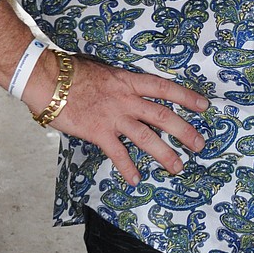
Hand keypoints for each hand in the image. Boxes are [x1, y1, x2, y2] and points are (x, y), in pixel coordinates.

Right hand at [28, 54, 208, 186]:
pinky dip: (127, 167)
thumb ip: (122, 85)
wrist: (49, 79)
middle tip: (200, 144)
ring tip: (178, 166)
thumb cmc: (73, 73)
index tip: (204, 105)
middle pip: (163, 115)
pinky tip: (136, 179)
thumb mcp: (106, 72)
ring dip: (165, 153)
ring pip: (147, 137)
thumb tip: (133, 94)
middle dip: (185, 131)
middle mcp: (127, 99)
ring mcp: (114, 116)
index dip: (186, 97)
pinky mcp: (98, 132)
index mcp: (129, 81)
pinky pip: (117, 152)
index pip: (164, 88)